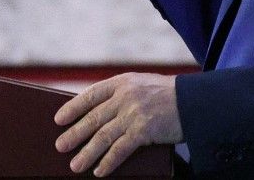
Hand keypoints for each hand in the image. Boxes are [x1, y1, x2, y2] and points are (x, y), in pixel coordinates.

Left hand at [54, 73, 182, 176]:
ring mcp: (133, 113)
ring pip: (102, 136)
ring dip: (87, 153)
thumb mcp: (142, 85)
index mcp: (122, 82)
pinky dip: (107, 161)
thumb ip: (121, 96)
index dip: (73, 107)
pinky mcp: (143, 130)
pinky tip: (99, 171)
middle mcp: (124, 96)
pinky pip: (120, 149)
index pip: (91, 95)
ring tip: (75, 165)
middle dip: (74, 134)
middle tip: (60, 146)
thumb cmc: (168, 96)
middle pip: (93, 118)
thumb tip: (97, 116)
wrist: (193, 101)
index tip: (59, 119)